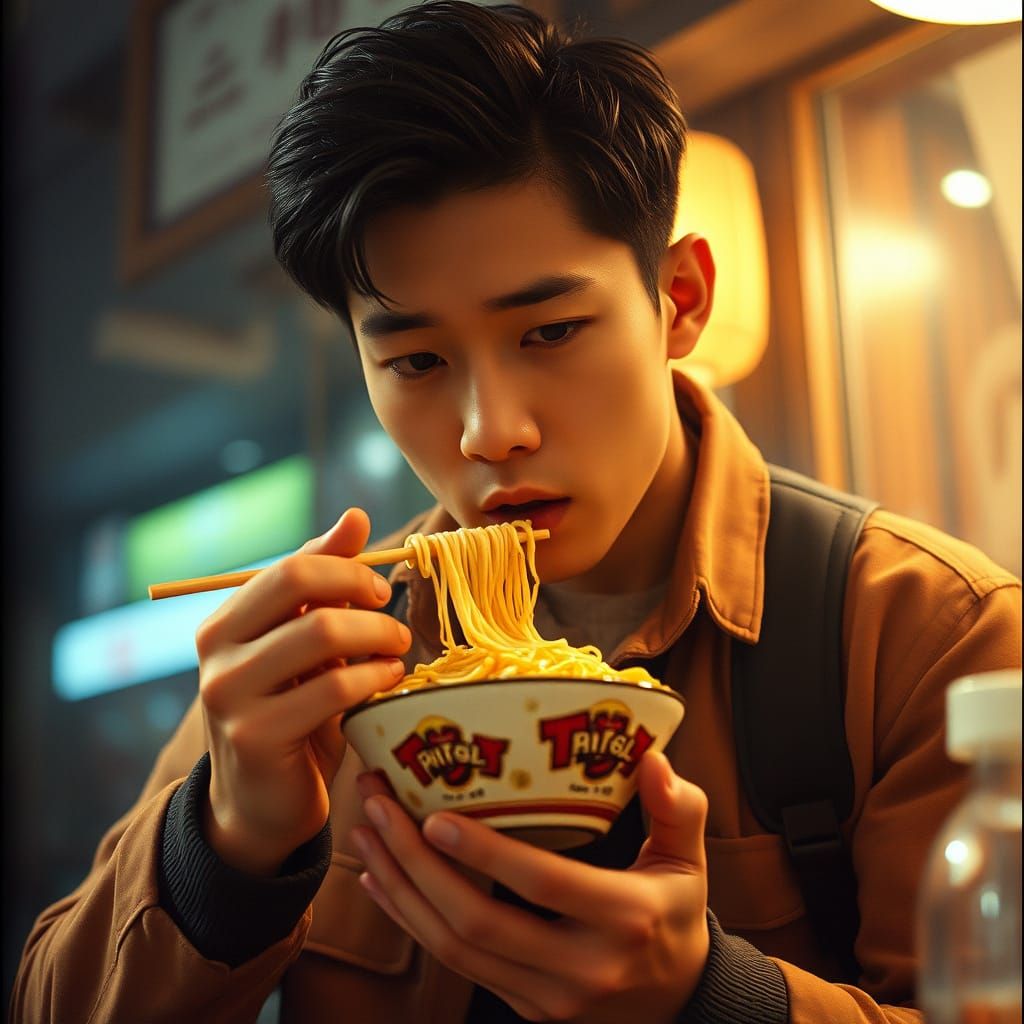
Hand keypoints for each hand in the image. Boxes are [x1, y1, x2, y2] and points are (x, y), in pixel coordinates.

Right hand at [196, 507, 411, 875]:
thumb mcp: (303, 646)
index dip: (347, 569)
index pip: (291, 566)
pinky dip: (375, 677)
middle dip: (362, 592)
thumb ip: (324, 584)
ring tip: (399, 651)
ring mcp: (230, 694)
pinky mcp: (256, 736)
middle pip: (300, 584)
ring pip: (322, 632)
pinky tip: (388, 681)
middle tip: (394, 619)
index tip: (381, 590)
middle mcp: (215, 652)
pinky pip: (334, 687)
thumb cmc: (291, 713)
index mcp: (225, 622)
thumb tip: (356, 515)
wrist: (261, 805)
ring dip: (377, 636)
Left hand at [351, 751, 709, 1021]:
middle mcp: (579, 967)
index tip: (432, 813)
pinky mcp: (522, 1008)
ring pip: (453, 949)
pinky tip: (380, 883)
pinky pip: (454, 965)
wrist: (680, 1003)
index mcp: (623, 918)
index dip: (483, 853)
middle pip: (477, 922)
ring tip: (365, 836)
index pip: (542, 883)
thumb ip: (680, 808)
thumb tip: (653, 757)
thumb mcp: (690, 860)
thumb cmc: (677, 915)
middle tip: (378, 806)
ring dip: (400, 891)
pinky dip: (410, 922)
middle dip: (415, 863)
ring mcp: (545, 997)